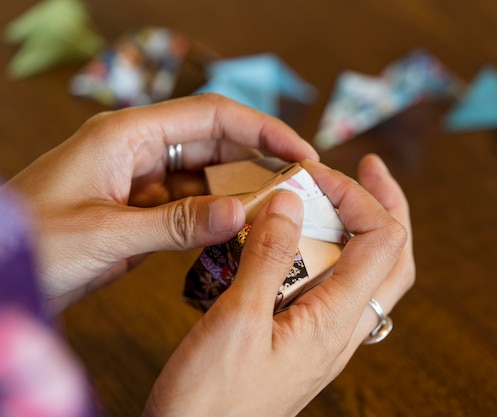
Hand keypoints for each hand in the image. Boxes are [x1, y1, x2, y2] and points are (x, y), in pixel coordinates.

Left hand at [3, 94, 318, 313]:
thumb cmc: (32, 242)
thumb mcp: (106, 233)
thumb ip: (176, 223)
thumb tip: (242, 214)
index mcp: (127, 135)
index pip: (211, 116)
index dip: (262, 129)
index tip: (301, 152)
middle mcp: (139, 151)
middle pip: (215, 143)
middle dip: (260, 160)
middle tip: (300, 185)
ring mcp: (141, 181)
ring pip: (207, 176)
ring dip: (241, 191)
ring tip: (278, 211)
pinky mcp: (142, 211)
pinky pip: (191, 206)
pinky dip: (217, 217)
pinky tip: (241, 231)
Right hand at [143, 155, 413, 416]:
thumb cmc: (212, 402)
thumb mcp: (236, 320)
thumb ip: (269, 258)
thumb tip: (293, 200)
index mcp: (335, 321)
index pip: (382, 239)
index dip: (358, 195)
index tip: (315, 173)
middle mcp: (342, 329)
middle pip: (394, 258)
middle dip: (388, 205)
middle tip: (369, 168)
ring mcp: (327, 338)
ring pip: (370, 274)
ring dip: (362, 228)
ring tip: (338, 197)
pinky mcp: (305, 341)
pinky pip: (336, 289)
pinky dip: (331, 254)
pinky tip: (301, 244)